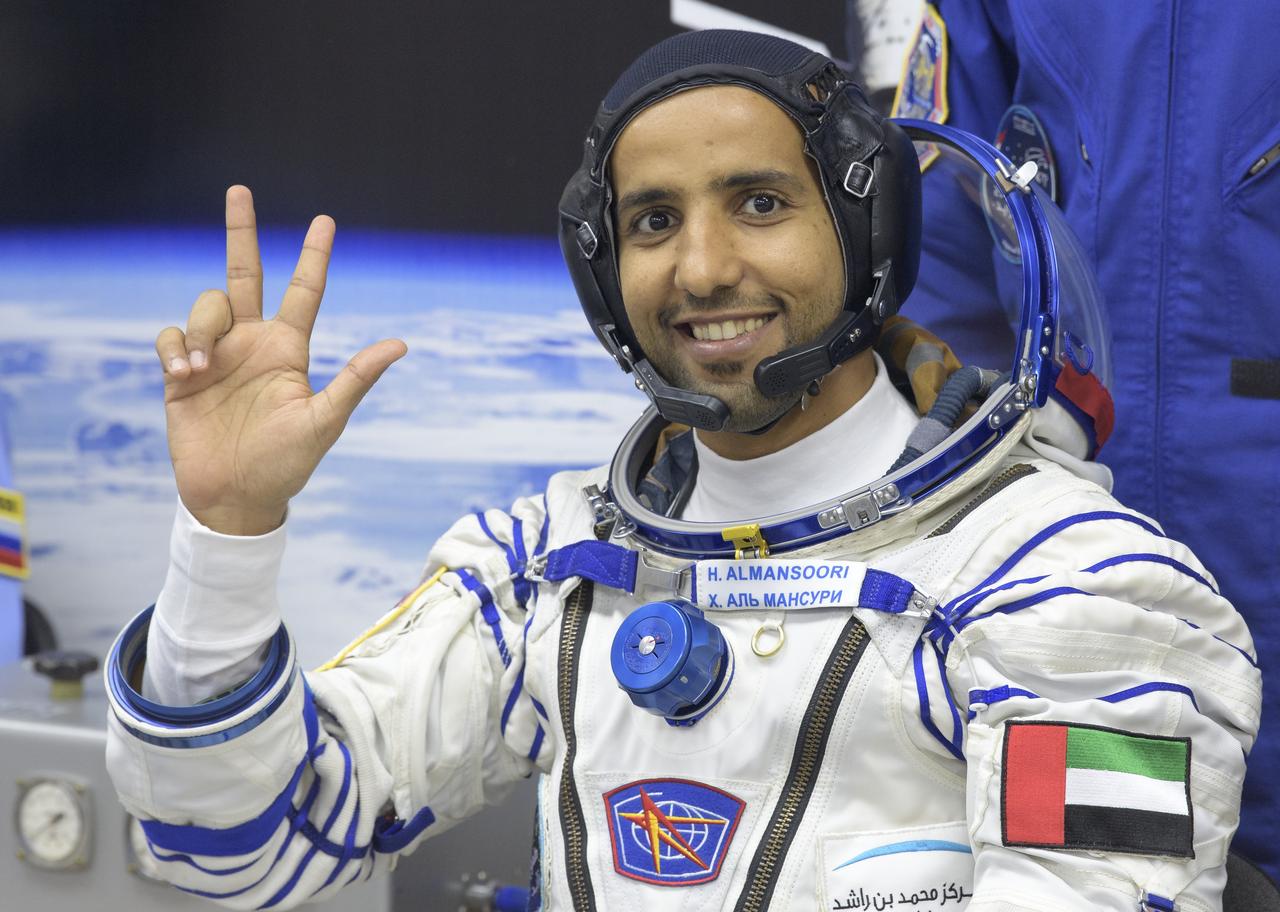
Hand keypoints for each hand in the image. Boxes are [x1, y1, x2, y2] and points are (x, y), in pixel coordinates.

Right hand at [155, 186, 406, 534]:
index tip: (325, 221)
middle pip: (245, 274)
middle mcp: (253, 343)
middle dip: (241, 231)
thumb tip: (401, 343)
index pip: (304, 292)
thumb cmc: (286, 464)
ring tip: (203, 368)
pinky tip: (186, 374)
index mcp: (289, 350)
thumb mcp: (324, 420)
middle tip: (240, 190)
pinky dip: (176, 346)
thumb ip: (356, 379)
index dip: (314, 257)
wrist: (235, 498)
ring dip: (202, 327)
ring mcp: (216, 356)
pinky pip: (170, 336)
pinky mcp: (180, 373)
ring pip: (205, 306)